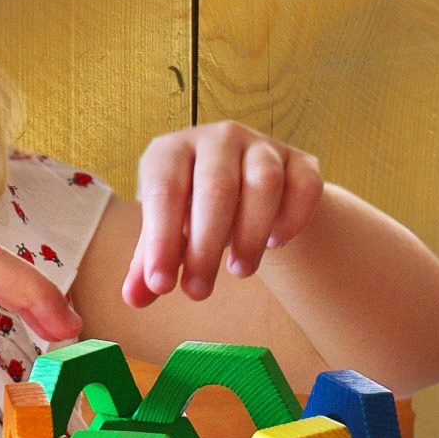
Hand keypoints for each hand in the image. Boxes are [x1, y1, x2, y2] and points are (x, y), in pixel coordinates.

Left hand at [122, 122, 325, 304]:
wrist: (245, 192)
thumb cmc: (193, 213)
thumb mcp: (167, 234)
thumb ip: (149, 264)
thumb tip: (134, 299)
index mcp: (172, 151)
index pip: (164, 191)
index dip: (161, 241)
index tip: (161, 286)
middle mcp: (217, 139)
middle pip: (216, 188)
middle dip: (205, 247)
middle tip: (198, 292)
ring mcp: (262, 145)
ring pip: (264, 182)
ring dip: (251, 233)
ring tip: (240, 272)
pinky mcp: (300, 161)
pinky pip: (304, 186)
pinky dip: (292, 218)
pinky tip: (275, 244)